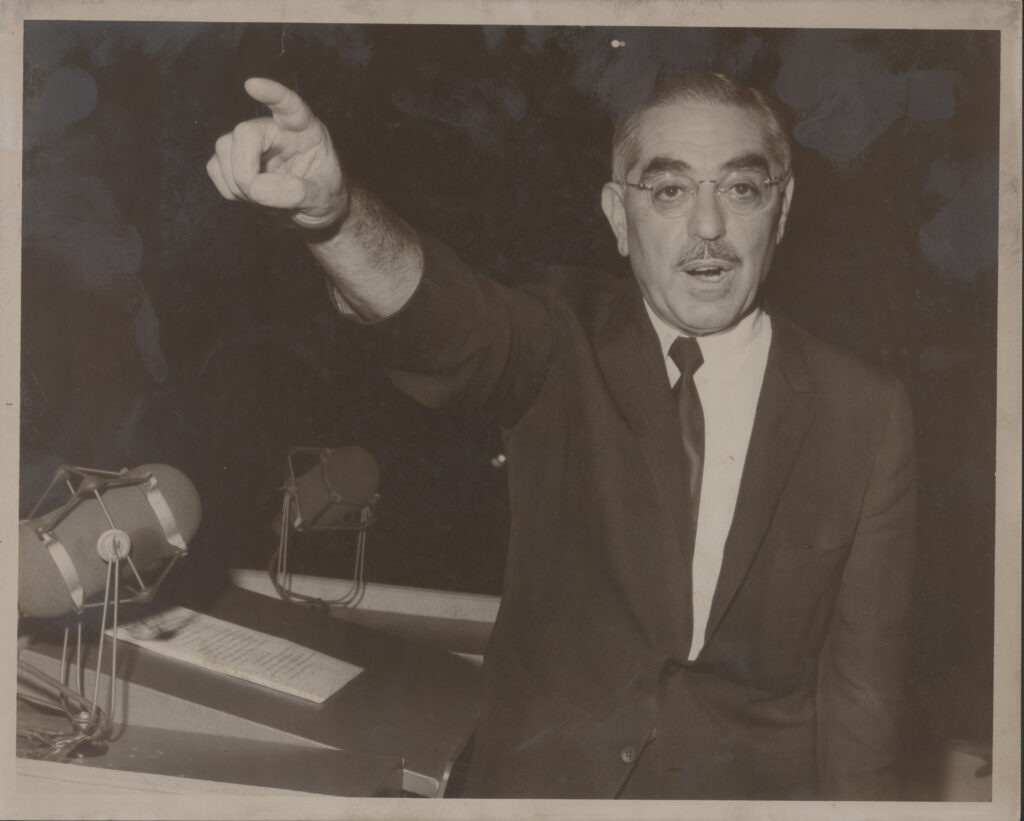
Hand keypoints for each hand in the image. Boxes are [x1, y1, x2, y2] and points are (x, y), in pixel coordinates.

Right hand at [207, 78, 345, 228]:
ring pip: (224, 147)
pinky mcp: (234, 158)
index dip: (272, 94)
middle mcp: (276, 129)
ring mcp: (252, 142)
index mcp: (305, 130)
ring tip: (261, 198)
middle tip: (257, 195)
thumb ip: (299, 193)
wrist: (314, 209)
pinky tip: (249, 196)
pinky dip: (228, 188)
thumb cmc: (325, 196)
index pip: (289, 106)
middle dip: (244, 169)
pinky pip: (214, 167)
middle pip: (245, 133)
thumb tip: (257, 189)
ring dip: (236, 182)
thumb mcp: (324, 197)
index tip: (252, 85)